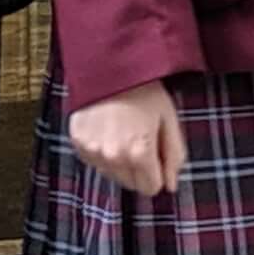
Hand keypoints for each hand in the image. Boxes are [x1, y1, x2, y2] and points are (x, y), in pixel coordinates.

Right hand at [69, 80, 184, 197]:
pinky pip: (95, 161)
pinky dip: (102, 152)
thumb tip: (171, 185)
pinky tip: (107, 129)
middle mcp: (114, 158)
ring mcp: (93, 151)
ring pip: (112, 175)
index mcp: (139, 153)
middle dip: (139, 169)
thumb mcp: (169, 119)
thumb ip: (174, 156)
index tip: (156, 152)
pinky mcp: (78, 144)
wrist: (109, 65)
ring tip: (123, 132)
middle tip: (140, 139)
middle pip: (131, 184)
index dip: (157, 172)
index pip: (151, 188)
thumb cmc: (144, 90)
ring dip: (120, 162)